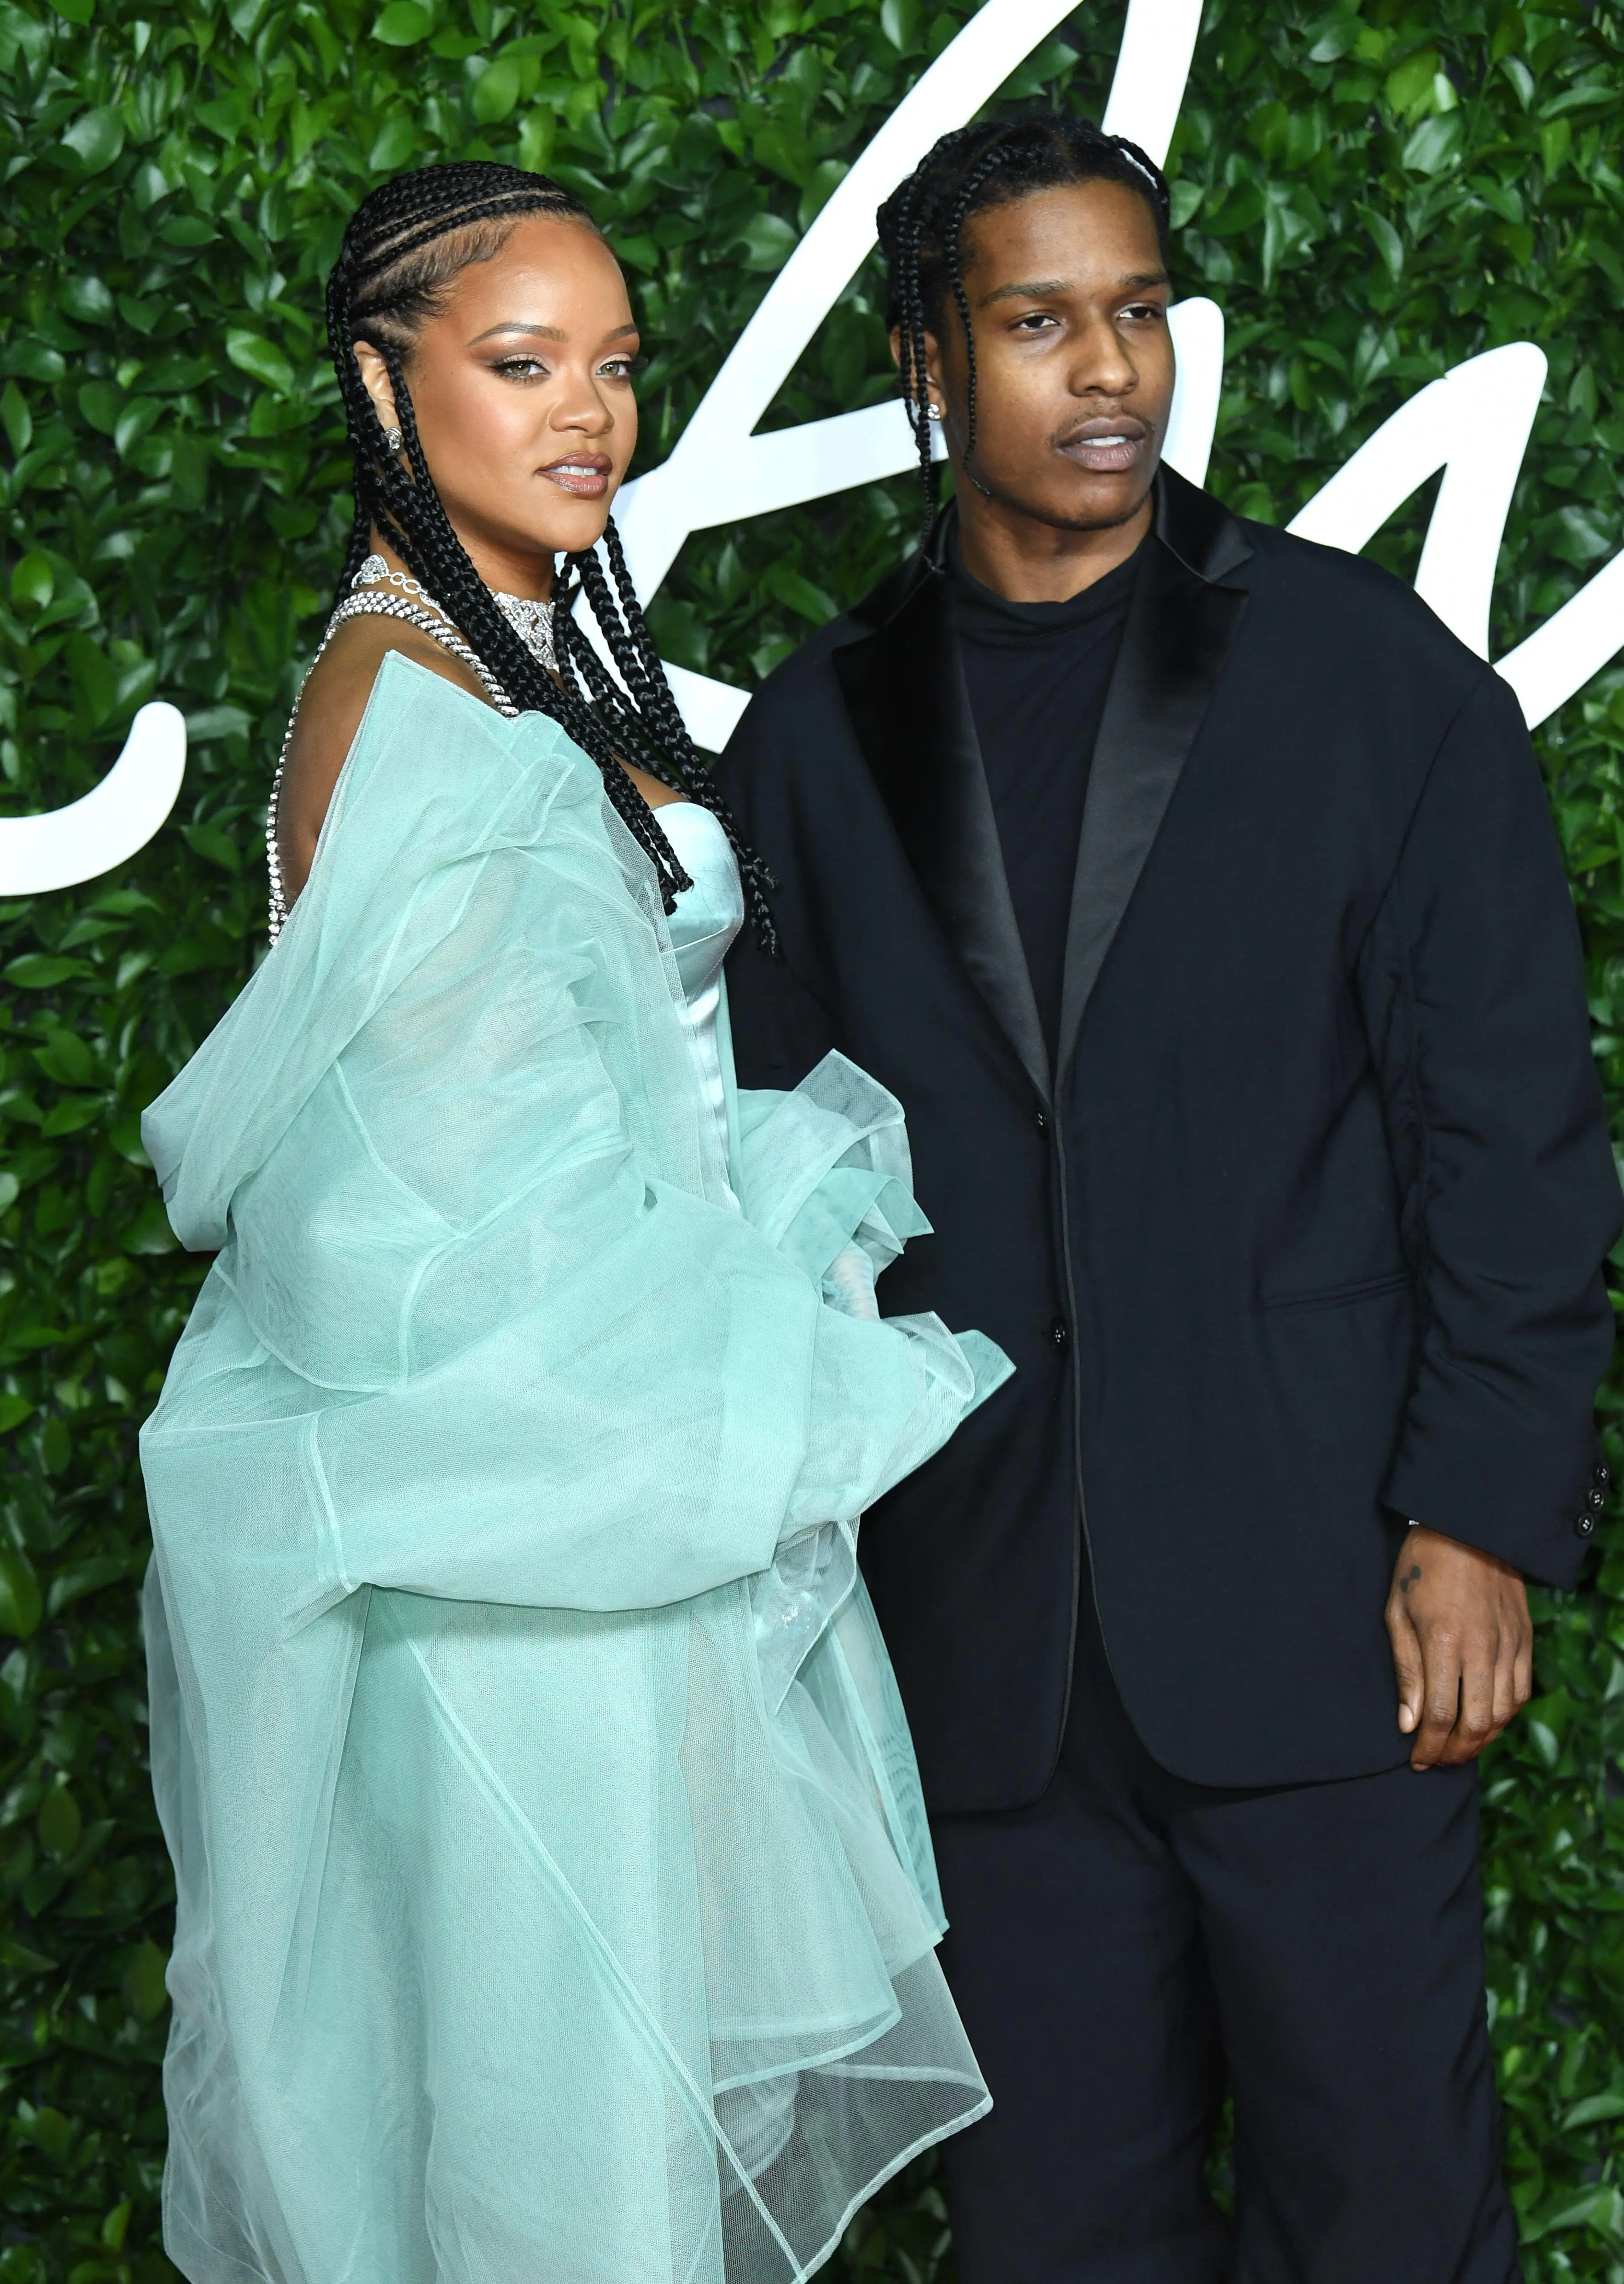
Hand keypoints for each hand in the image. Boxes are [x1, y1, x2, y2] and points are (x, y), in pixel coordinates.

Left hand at [1385, 1527, 1532, 1769]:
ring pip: (1502, 1714)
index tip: (1415, 1759)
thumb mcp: (1397, 1613)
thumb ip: (1406, 1670)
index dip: (1428, 1746)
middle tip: (1436, 1761)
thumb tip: (1408, 1723)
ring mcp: (1508, 1645)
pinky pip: (1520, 1692)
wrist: (1467, 1527)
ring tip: (1458, 1748)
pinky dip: (1504, 1716)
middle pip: (1476, 1724)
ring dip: (1481, 1740)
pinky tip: (1485, 1721)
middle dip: (1454, 1752)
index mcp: (1444, 1642)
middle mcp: (1482, 1649)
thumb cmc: (1422, 1568)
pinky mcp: (1525, 1640)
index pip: (1440, 1715)